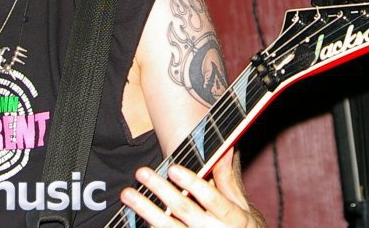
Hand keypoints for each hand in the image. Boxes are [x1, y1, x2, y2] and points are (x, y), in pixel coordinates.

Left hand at [120, 149, 264, 226]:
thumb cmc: (241, 227)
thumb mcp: (241, 205)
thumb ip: (228, 180)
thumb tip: (225, 148)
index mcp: (233, 218)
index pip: (211, 198)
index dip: (192, 183)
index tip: (173, 168)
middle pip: (184, 210)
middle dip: (161, 190)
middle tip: (142, 172)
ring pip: (168, 227)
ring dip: (145, 210)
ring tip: (127, 194)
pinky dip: (150, 227)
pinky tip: (134, 216)